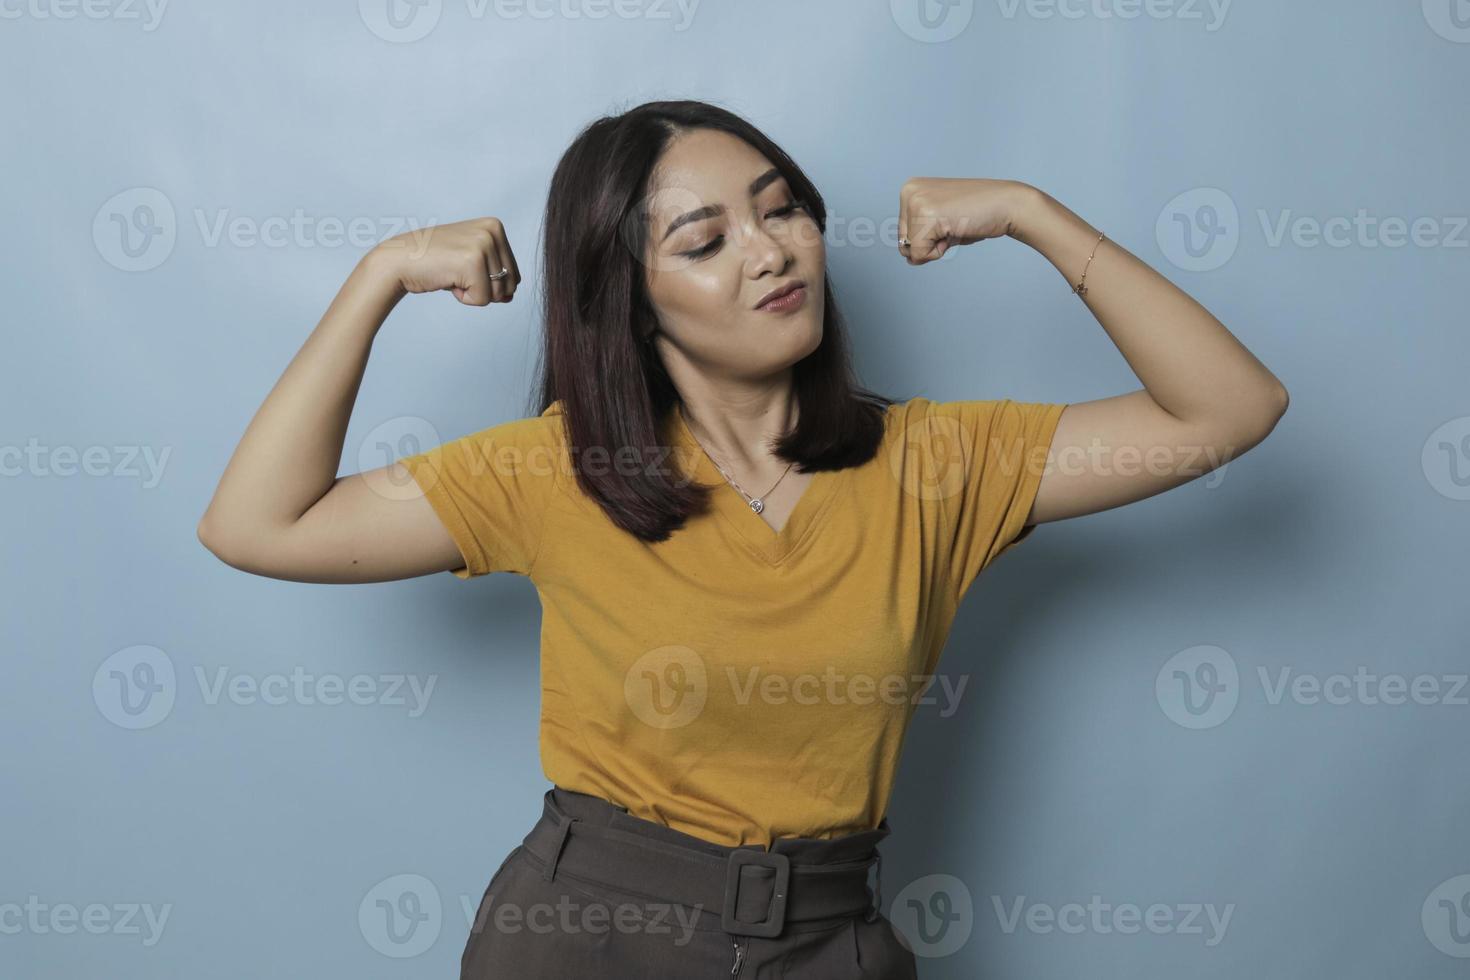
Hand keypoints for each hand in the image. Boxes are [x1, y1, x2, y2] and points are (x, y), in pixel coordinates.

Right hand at [368, 217, 521, 304]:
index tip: (462, 266)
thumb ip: (495, 277)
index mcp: (495, 226)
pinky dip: (463, 298)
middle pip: (510, 284)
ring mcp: (483, 244)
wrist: (398, 261)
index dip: (488, 282)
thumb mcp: (471, 263)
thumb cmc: (433, 262)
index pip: (514, 274)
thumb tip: (511, 297)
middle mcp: (492, 230)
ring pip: (497, 294)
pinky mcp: (473, 262)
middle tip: (456, 271)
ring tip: (450, 273)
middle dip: (483, 289)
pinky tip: (447, 279)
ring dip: (472, 293)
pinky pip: (482, 299)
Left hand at [897, 178, 1031, 264]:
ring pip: (911, 250)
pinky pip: (920, 254)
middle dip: (929, 243)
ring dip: (935, 247)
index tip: (949, 219)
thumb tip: (908, 257)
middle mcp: (909, 192)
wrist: (1006, 204)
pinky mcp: (925, 216)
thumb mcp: (940, 222)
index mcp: (910, 189)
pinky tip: (956, 229)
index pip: (903, 234)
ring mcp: (915, 202)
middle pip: (903, 242)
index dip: (928, 237)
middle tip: (953, 223)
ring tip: (955, 225)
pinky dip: (940, 251)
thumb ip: (919, 237)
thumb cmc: (977, 214)